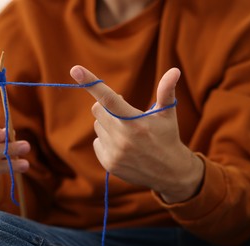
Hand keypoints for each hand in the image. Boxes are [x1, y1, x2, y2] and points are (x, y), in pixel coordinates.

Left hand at [70, 65, 203, 202]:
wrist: (170, 172)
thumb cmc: (167, 137)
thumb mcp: (168, 114)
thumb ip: (167, 91)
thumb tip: (174, 70)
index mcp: (135, 122)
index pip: (109, 99)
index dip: (91, 83)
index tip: (75, 70)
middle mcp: (123, 138)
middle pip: (97, 110)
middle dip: (106, 107)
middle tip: (123, 112)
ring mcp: (114, 152)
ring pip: (97, 126)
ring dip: (108, 124)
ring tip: (126, 133)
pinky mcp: (109, 163)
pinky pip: (97, 142)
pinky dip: (106, 140)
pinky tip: (122, 146)